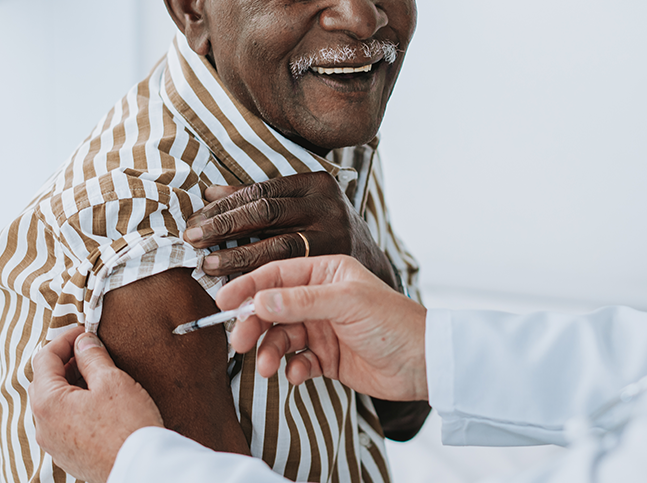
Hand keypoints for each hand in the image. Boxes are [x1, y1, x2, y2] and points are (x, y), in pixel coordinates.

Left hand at [30, 327, 163, 482]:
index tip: (83, 332)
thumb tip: (83, 342)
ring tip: (98, 376)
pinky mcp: (66, 455)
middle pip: (44, 382)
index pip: (44, 358)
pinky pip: (62, 423)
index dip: (64, 339)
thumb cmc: (126, 427)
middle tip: (90, 351)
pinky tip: (98, 404)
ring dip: (70, 385)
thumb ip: (92, 357)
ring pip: (53, 404)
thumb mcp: (112, 381)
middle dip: (65, 362)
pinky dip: (74, 406)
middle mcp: (42, 425)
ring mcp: (52, 443)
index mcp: (48, 402)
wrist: (139, 468)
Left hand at [185, 172, 395, 286]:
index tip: (196, 218)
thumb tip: (210, 192)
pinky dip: (259, 278)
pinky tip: (236, 283)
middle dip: (224, 226)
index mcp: (317, 184)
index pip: (260, 192)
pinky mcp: (335, 268)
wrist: (371, 266)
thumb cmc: (325, 233)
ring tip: (208, 264)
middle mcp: (328, 207)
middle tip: (193, 239)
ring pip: (276, 246)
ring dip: (236, 256)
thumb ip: (260, 200)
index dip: (224, 206)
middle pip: (265, 213)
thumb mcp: (301, 206)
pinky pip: (288, 274)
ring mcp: (334, 238)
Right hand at [215, 255, 427, 402]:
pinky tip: (300, 374)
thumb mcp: (345, 303)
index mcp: (327, 274)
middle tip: (239, 342)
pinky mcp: (327, 357)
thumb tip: (258, 300)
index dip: (248, 287)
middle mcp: (322, 298)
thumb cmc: (394, 323)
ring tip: (268, 367)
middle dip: (254, 324)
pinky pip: (297, 361)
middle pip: (273, 308)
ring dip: (270, 351)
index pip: (278, 275)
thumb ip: (299, 301)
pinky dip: (293, 368)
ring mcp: (323, 328)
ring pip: (281, 337)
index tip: (223, 302)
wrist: (423, 363)